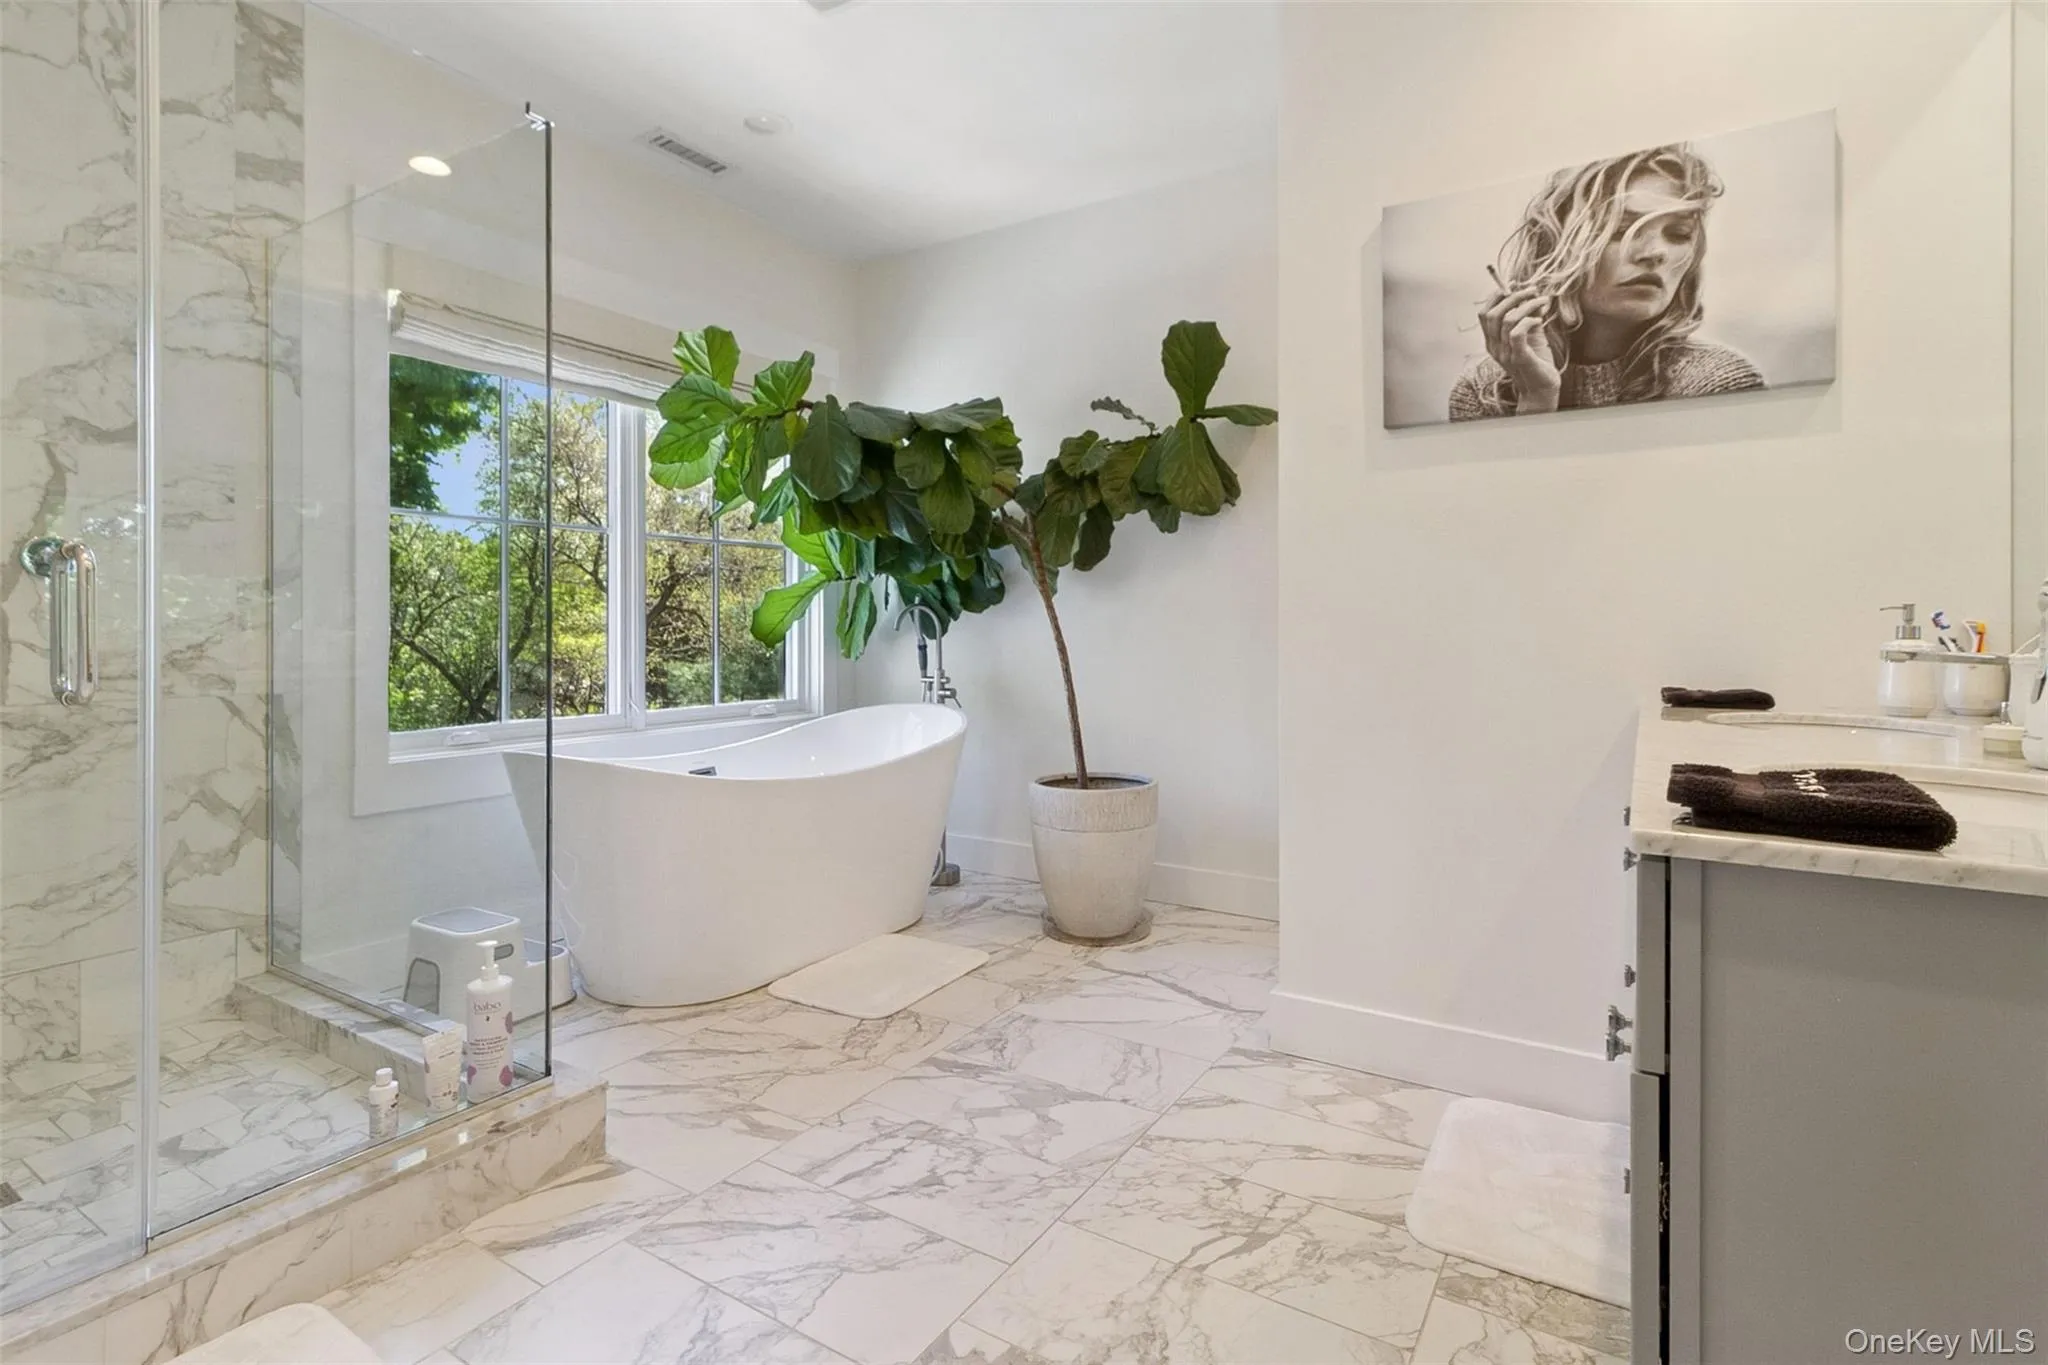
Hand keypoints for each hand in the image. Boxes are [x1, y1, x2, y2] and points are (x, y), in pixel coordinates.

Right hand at [1478, 285, 1561, 413]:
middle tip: (1533, 291)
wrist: (1541, 390)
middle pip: (1492, 313)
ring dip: (1527, 305)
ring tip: (1542, 302)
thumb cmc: (1537, 364)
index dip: (1498, 295)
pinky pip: (1517, 333)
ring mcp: (1505, 353)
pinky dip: (1529, 320)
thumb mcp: (1532, 336)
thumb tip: (1532, 297)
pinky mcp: (1519, 358)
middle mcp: (1494, 347)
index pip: (1484, 313)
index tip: (1516, 286)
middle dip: (1514, 296)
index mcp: (1492, 341)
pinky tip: (1540, 320)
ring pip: (1507, 319)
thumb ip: (1529, 318)